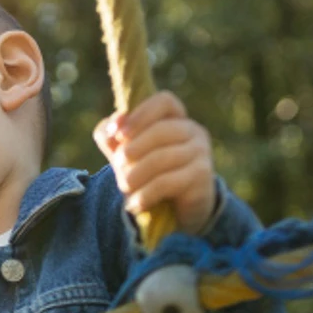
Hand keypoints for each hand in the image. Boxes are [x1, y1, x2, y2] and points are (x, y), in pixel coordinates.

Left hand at [94, 91, 218, 235]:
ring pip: (162, 158)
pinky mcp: (202, 178)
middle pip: (159, 131)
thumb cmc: (147, 175)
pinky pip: (167, 182)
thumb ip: (111, 136)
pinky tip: (135, 204)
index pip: (164, 101)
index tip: (119, 135)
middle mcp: (194, 131)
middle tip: (118, 168)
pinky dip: (144, 195)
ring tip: (125, 188)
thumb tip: (112, 128)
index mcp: (176, 118)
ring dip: (135, 175)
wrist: (175, 212)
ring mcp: (202, 153)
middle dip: (131, 151)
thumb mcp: (125, 153)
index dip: (140, 114)